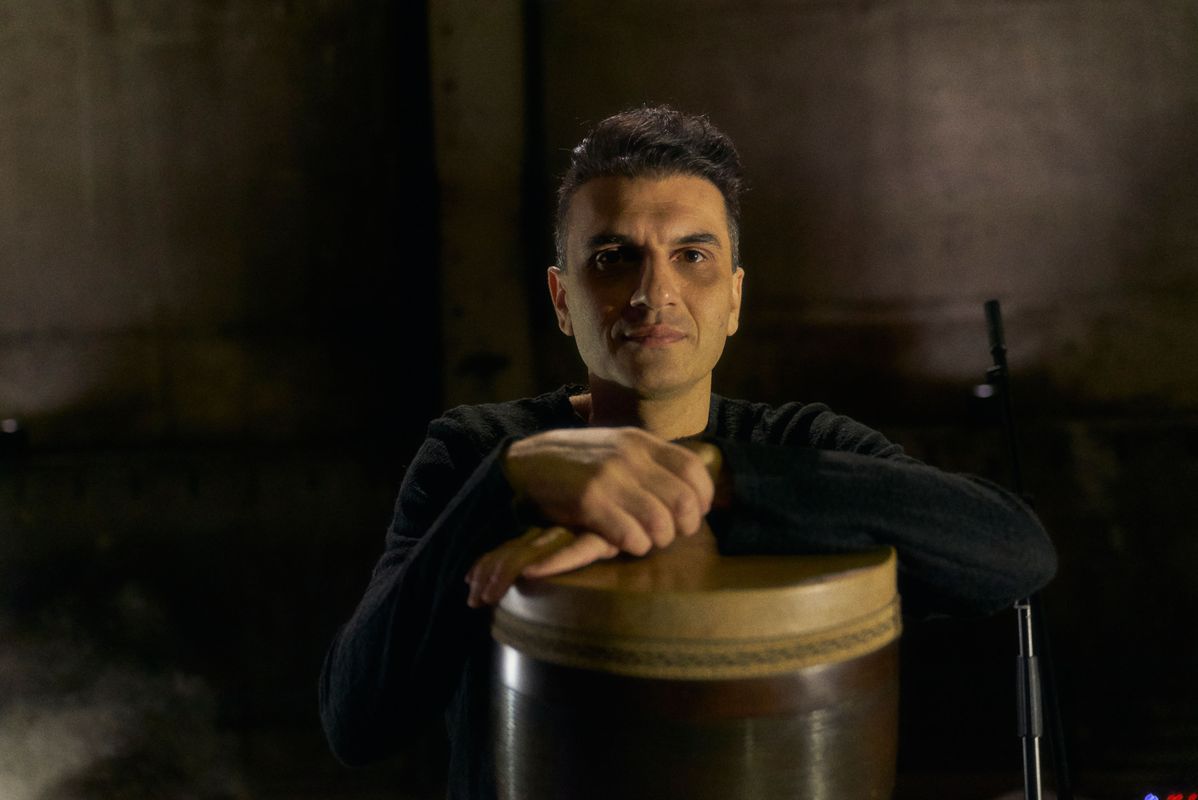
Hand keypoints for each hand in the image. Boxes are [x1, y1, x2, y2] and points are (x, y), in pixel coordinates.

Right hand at [464, 433, 723, 607]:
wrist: (526, 461)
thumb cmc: (576, 461)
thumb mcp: (617, 446)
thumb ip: (651, 461)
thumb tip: (692, 487)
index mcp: (640, 441)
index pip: (693, 468)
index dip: (702, 497)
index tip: (695, 513)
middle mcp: (630, 457)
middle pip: (683, 500)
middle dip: (683, 526)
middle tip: (669, 533)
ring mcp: (610, 478)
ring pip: (660, 522)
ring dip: (657, 539)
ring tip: (645, 540)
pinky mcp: (590, 501)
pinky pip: (631, 535)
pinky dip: (635, 546)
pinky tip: (625, 544)